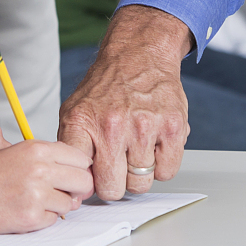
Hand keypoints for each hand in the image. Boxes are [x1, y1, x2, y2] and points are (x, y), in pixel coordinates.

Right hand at [0, 137, 94, 232]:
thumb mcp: (14, 155)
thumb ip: (45, 160)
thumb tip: (77, 175)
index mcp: (36, 148)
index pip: (81, 158)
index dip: (79, 170)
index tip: (72, 178)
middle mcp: (39, 168)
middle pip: (84, 181)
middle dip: (76, 190)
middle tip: (60, 194)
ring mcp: (35, 194)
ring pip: (69, 204)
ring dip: (55, 206)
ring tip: (30, 202)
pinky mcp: (29, 217)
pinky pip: (52, 221)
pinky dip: (40, 220)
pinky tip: (19, 212)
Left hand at [58, 4, 191, 200]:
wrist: (139, 55)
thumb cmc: (107, 88)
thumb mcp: (75, 111)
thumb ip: (72, 148)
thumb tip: (76, 188)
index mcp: (82, 123)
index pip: (79, 176)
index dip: (84, 185)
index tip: (89, 181)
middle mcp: (112, 126)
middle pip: (112, 189)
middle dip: (114, 183)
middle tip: (117, 166)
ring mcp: (144, 128)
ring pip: (141, 184)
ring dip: (139, 174)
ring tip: (136, 150)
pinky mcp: (173, 128)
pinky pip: (167, 173)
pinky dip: (161, 166)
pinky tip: (154, 146)